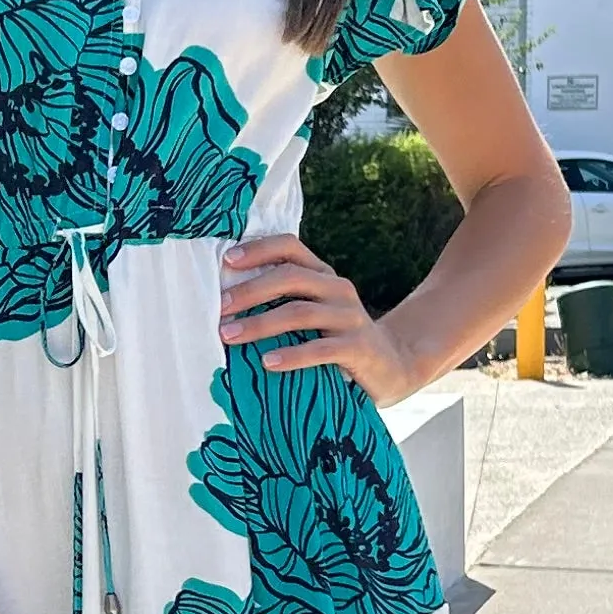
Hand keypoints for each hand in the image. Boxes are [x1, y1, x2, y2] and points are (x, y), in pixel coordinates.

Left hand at [217, 234, 417, 401]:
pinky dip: (292, 355)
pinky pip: (321, 349)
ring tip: (229, 335)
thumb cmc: (336, 340)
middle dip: (250, 291)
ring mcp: (351, 318)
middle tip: (220, 307)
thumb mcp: (314, 315)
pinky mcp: (359, 348)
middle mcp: (338, 290)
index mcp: (323, 276)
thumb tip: (225, 302)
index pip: (290, 247)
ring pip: (300, 312)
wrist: (391, 366)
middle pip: (291, 277)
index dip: (258, 249)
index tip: (226, 260)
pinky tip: (267, 362)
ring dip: (260, 324)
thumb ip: (284, 303)